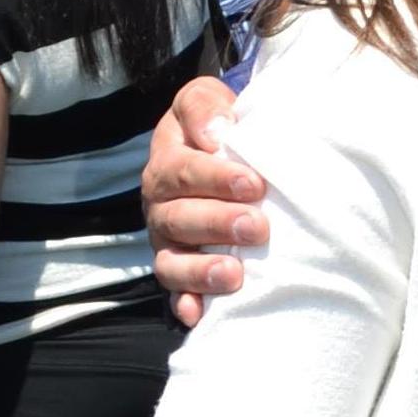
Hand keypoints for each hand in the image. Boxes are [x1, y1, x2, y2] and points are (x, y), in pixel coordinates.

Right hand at [144, 75, 261, 325]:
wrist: (222, 149)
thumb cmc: (221, 126)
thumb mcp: (208, 100)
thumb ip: (206, 108)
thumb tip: (218, 132)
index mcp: (168, 160)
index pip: (181, 170)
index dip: (215, 178)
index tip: (254, 184)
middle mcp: (160, 203)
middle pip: (176, 218)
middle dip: (216, 223)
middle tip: (257, 227)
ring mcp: (168, 240)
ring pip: (171, 260)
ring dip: (200, 270)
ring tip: (234, 275)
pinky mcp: (179, 270)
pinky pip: (175, 292)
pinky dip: (186, 303)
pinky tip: (199, 316)